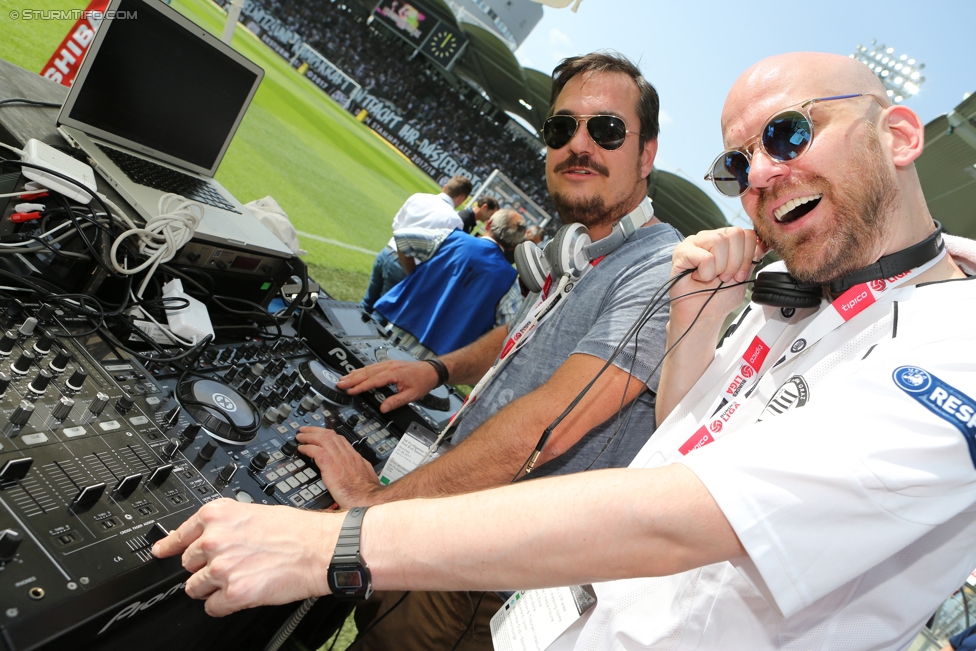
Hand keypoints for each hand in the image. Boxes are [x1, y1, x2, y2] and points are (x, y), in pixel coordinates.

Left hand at [151, 499, 338, 615]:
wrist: (321, 548)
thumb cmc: (297, 530)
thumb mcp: (254, 511)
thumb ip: (225, 525)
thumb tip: (206, 539)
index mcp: (217, 515)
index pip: (180, 535)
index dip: (169, 546)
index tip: (160, 551)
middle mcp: (214, 540)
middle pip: (187, 564)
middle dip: (204, 567)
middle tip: (228, 565)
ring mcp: (221, 568)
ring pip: (195, 588)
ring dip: (212, 588)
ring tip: (239, 579)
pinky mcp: (233, 593)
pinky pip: (212, 607)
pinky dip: (225, 605)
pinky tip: (243, 592)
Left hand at [298, 427, 383, 507]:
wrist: (368, 501)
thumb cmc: (367, 493)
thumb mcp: (366, 475)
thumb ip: (359, 467)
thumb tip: (357, 465)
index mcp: (354, 457)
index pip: (339, 439)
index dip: (327, 434)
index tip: (320, 434)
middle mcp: (347, 455)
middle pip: (330, 435)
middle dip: (315, 430)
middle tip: (305, 430)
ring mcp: (339, 460)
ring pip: (323, 439)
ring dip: (309, 436)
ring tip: (300, 437)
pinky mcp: (331, 467)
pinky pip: (317, 452)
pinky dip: (308, 448)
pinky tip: (302, 449)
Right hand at [336, 360, 437, 412]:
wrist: (431, 370)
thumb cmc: (423, 381)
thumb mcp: (411, 395)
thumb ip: (396, 402)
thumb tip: (383, 408)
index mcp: (393, 374)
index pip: (372, 381)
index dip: (360, 386)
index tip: (350, 391)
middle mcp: (389, 366)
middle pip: (366, 373)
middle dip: (352, 379)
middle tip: (340, 384)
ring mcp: (388, 364)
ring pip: (368, 368)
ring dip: (355, 374)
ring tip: (343, 378)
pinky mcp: (389, 364)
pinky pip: (372, 366)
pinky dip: (362, 370)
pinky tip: (356, 373)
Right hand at [669, 227, 764, 328]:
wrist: (703, 315)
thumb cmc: (718, 297)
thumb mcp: (743, 275)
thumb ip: (753, 257)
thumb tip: (765, 243)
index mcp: (725, 240)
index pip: (747, 233)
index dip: (748, 256)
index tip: (740, 274)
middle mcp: (709, 237)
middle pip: (734, 233)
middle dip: (735, 262)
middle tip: (724, 277)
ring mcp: (694, 242)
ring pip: (719, 241)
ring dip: (719, 268)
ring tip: (712, 277)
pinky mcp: (681, 252)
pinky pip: (705, 257)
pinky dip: (706, 273)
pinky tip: (699, 278)